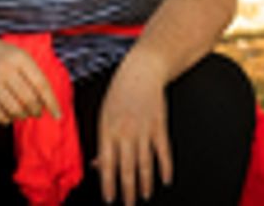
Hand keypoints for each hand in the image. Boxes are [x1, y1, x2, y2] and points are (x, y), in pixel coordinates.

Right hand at [0, 37, 61, 124]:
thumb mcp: (19, 55)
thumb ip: (33, 74)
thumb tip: (47, 102)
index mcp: (20, 58)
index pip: (41, 84)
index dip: (51, 102)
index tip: (57, 114)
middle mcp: (6, 69)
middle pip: (28, 99)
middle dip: (36, 111)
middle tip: (36, 112)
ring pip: (14, 109)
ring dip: (22, 116)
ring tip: (23, 114)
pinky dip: (6, 120)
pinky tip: (9, 116)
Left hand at [96, 53, 171, 205]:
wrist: (141, 71)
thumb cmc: (119, 92)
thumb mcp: (103, 115)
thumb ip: (103, 143)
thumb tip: (98, 166)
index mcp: (107, 130)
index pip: (107, 164)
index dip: (108, 184)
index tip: (110, 199)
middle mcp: (125, 132)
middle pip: (127, 168)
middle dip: (127, 190)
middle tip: (128, 205)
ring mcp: (144, 130)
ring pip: (145, 163)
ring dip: (145, 183)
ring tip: (144, 196)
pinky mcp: (159, 126)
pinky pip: (163, 151)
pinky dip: (165, 167)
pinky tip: (165, 180)